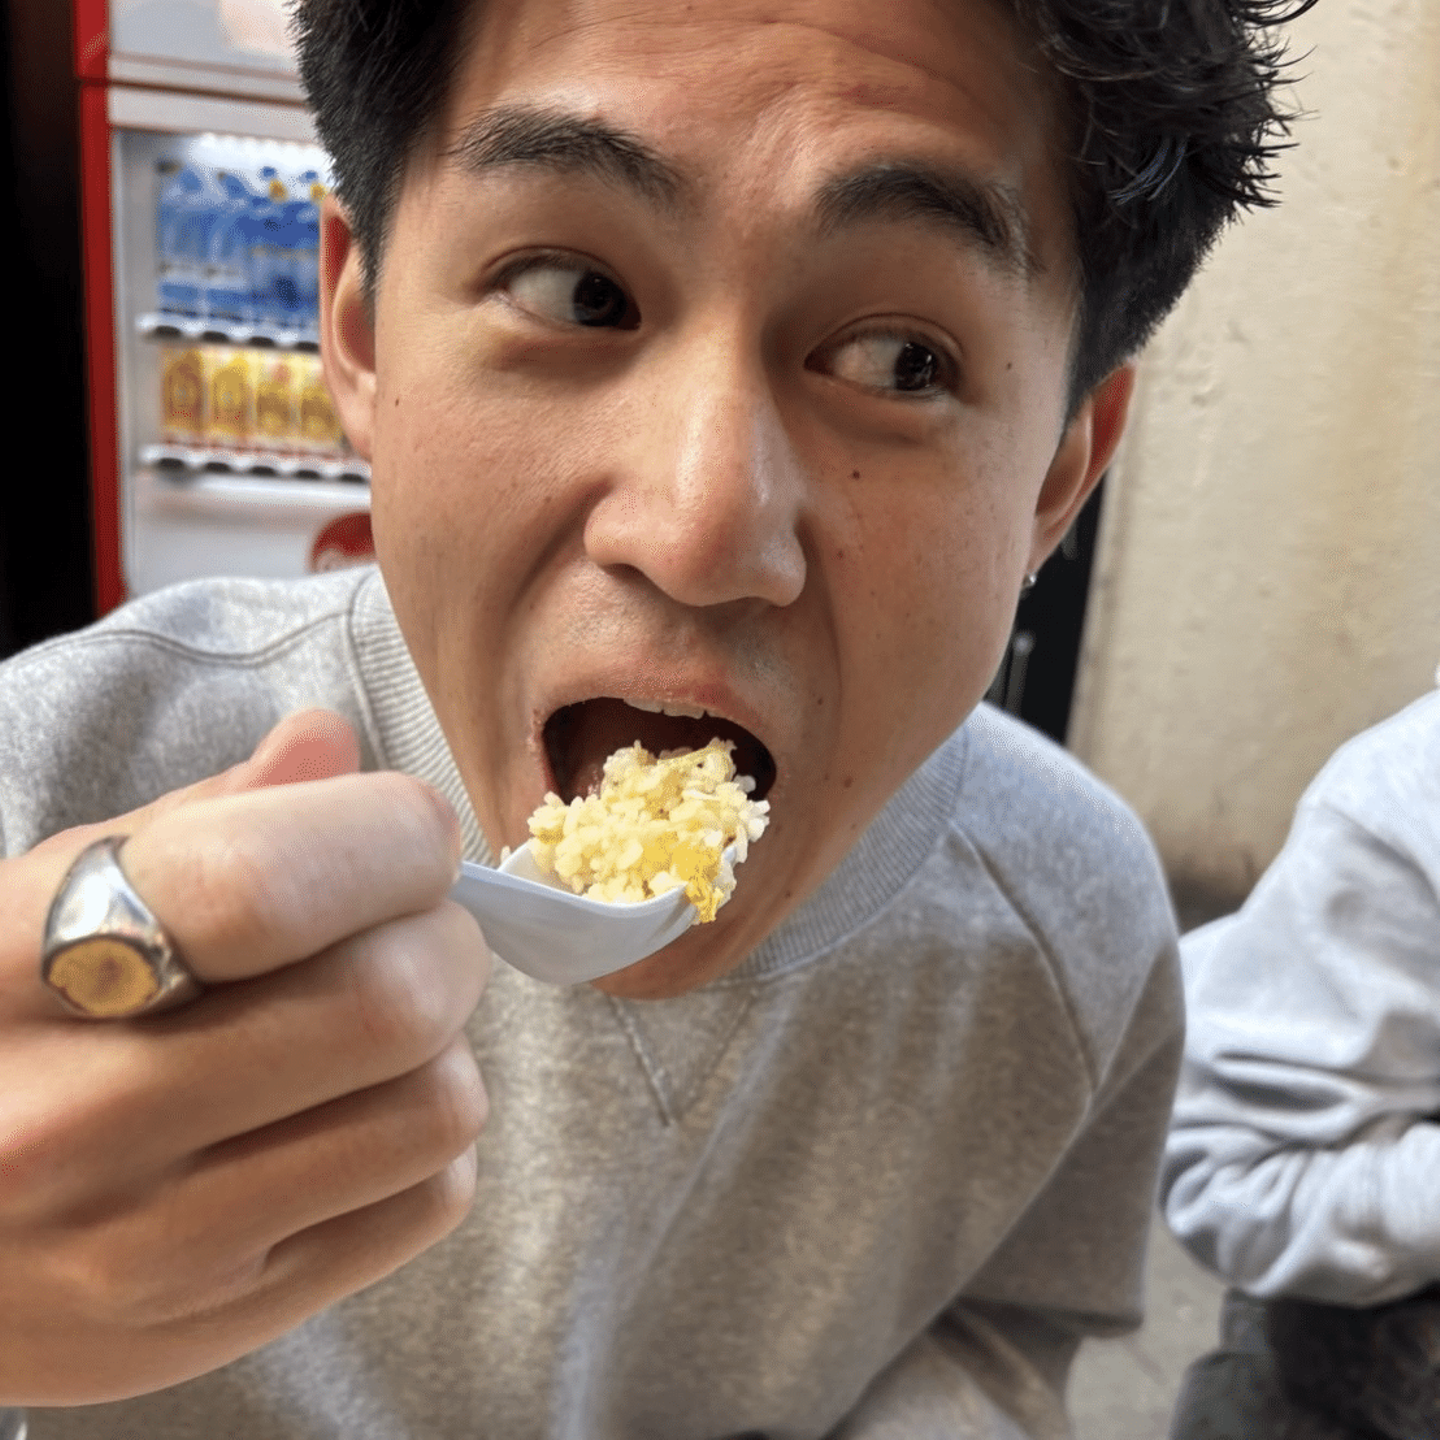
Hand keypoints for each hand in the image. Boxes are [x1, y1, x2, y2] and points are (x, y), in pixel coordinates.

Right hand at [0, 711, 489, 1404]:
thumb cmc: (0, 1022)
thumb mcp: (53, 887)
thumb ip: (208, 816)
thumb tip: (334, 744)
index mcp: (21, 967)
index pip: (265, 886)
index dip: (390, 836)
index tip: (406, 829)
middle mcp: (77, 1120)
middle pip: (389, 1002)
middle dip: (443, 935)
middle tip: (408, 924)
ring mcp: (150, 1245)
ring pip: (437, 1107)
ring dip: (443, 1042)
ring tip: (372, 1025)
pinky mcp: (220, 1324)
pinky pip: (430, 1198)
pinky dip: (428, 1134)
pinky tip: (351, 1110)